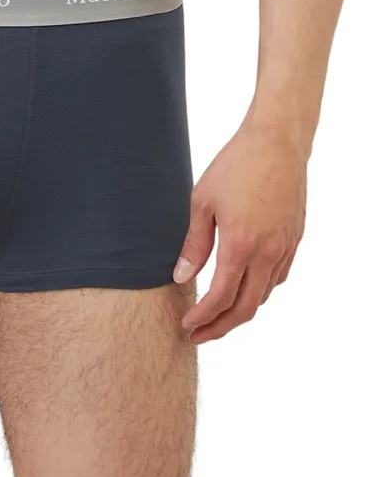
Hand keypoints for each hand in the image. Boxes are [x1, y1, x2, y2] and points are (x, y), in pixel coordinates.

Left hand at [173, 117, 306, 342]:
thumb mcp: (202, 202)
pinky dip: (260, 290)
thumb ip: (194, 244)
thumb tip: (182, 276)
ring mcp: (286, 247)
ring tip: (218, 313)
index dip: (203, 317)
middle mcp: (268, 253)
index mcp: (241, 245)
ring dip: (241, 310)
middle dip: (221, 327)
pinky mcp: (295, 238)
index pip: (221, 298)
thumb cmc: (235, 165)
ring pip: (264, 294)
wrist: (276, 142)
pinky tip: (245, 286)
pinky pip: (278, 277)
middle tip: (199, 334)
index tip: (187, 325)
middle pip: (247, 308)